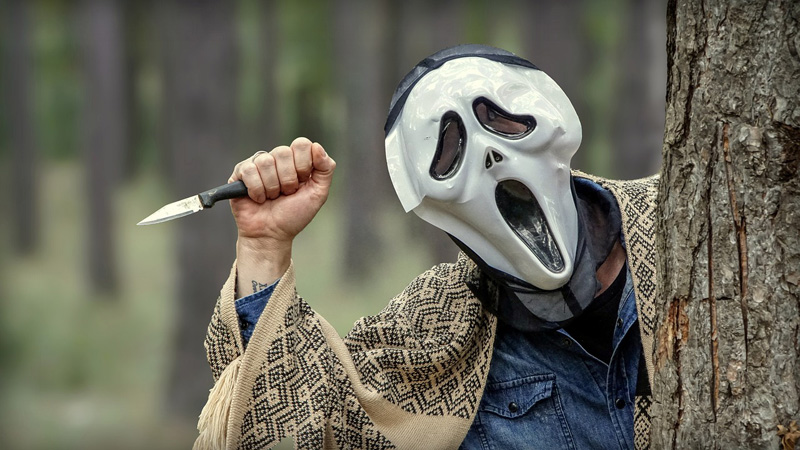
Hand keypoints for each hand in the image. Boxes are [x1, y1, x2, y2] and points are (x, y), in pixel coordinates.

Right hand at [228, 138, 334, 291]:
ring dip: (272, 187)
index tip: (302, 183)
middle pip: (283, 151)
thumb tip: (317, 146)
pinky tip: (258, 198)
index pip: (302, 144)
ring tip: (272, 197)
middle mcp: (277, 159)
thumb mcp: (318, 194)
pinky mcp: (240, 173)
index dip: (303, 165)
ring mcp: (258, 164)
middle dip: (288, 179)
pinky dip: (257, 190)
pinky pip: (249, 170)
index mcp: (297, 160)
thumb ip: (325, 169)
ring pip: (266, 161)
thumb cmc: (294, 215)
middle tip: (286, 194)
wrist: (271, 235)